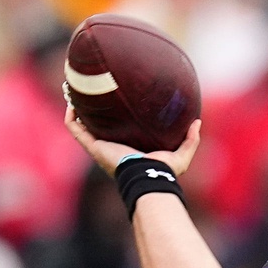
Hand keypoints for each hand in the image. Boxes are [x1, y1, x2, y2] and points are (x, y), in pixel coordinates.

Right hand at [64, 101, 199, 179]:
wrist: (148, 176)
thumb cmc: (163, 171)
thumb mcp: (181, 155)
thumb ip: (190, 140)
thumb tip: (197, 121)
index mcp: (127, 147)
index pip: (117, 130)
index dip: (113, 117)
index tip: (113, 100)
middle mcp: (111, 146)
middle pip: (95, 126)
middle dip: (89, 110)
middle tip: (89, 91)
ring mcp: (100, 146)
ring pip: (81, 125)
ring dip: (74, 109)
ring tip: (72, 91)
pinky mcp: (93, 146)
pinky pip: (75, 130)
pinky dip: (70, 117)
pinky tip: (71, 102)